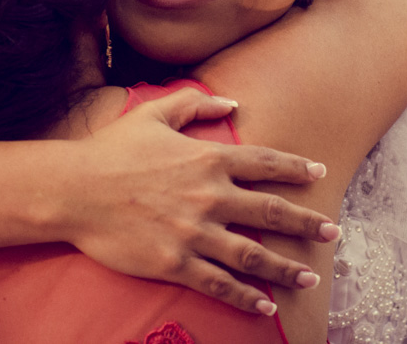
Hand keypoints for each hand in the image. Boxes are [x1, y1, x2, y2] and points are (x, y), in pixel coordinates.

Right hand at [58, 88, 339, 313]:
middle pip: (270, 212)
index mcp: (207, 159)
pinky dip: (246, 298)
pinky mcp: (176, 263)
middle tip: (332, 232)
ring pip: (253, 256)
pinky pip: (220, 285)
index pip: (265, 163)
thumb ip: (195, 104)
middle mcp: (209, 197)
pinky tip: (265, 306)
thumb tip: (230, 101)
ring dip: (286, 268)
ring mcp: (195, 234)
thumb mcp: (153, 113)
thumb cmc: (111, 150)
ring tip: (310, 277)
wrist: (74, 190)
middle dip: (306, 224)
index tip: (319, 174)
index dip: (295, 169)